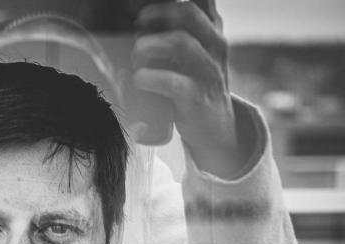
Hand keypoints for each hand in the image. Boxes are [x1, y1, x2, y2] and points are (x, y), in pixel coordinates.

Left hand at [131, 0, 250, 176]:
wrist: (214, 125)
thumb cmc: (194, 83)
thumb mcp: (193, 51)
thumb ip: (176, 31)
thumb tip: (137, 25)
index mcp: (212, 29)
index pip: (199, 0)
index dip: (168, 2)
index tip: (145, 12)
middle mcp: (214, 44)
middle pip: (187, 11)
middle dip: (156, 14)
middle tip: (137, 28)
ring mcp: (207, 70)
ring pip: (180, 42)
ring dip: (149, 45)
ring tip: (135, 55)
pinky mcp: (196, 97)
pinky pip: (173, 82)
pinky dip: (150, 78)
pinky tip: (138, 79)